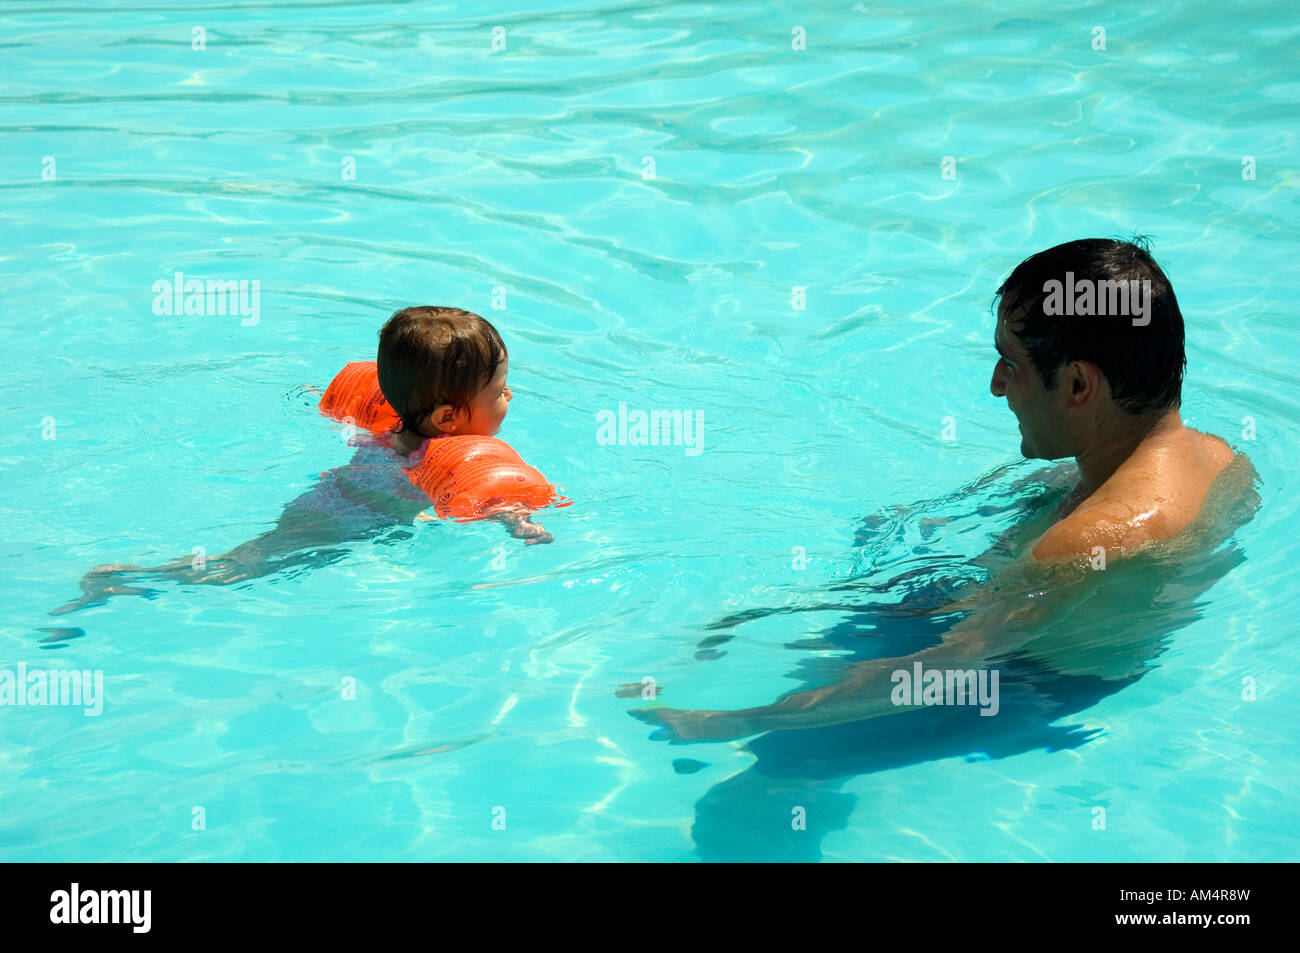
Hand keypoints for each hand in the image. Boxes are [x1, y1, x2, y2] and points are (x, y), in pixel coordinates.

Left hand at [628, 706, 759, 742]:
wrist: (744, 720)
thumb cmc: (726, 725)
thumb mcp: (702, 731)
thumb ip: (685, 735)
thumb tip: (667, 741)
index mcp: (689, 716)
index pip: (665, 712)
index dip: (649, 713)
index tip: (634, 713)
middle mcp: (690, 717)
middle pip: (666, 714)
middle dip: (648, 714)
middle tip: (631, 713)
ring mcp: (698, 724)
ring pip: (675, 720)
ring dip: (660, 720)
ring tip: (643, 719)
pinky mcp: (706, 731)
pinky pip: (692, 734)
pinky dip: (681, 735)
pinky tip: (671, 738)